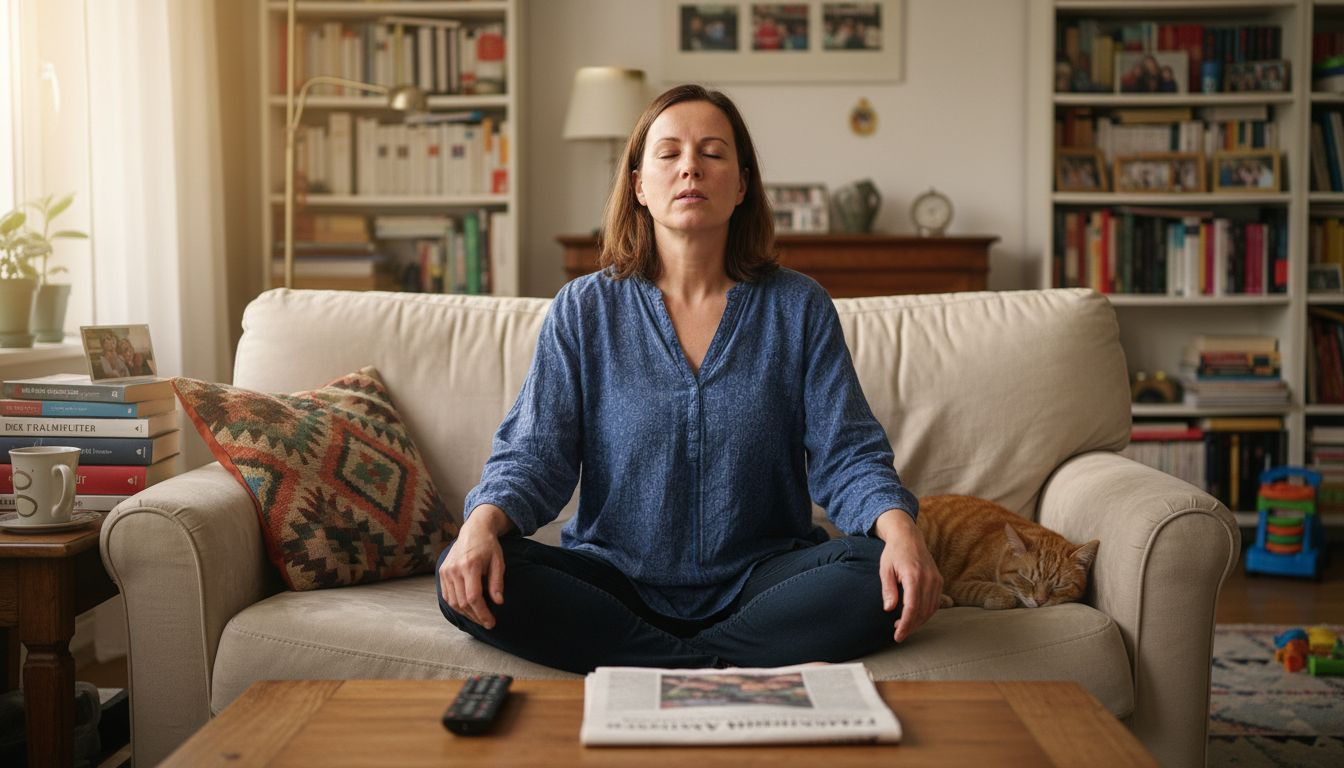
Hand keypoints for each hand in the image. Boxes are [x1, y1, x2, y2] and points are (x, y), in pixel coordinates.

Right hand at [438, 504, 513, 628]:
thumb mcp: (498, 562)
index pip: (473, 597)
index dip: (482, 613)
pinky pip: (447, 595)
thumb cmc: (489, 546)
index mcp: (470, 566)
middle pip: (462, 602)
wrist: (473, 531)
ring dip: (466, 614)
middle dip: (476, 616)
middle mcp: (454, 569)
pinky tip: (468, 609)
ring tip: (479, 618)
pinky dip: (456, 605)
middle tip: (487, 623)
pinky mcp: (442, 572)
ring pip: (453, 602)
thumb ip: (497, 582)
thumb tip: (499, 602)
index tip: (491, 623)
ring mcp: (446, 571)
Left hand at [872, 509, 942, 642]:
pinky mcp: (939, 580)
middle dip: (911, 626)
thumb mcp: (885, 569)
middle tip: (898, 634)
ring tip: (904, 626)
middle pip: (923, 611)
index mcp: (914, 576)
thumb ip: (888, 589)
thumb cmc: (894, 553)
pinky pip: (935, 603)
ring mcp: (936, 580)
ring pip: (931, 609)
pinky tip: (914, 617)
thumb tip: (889, 609)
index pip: (912, 607)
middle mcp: (929, 579)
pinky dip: (926, 613)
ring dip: (919, 621)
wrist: (908, 537)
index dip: (905, 624)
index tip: (898, 635)